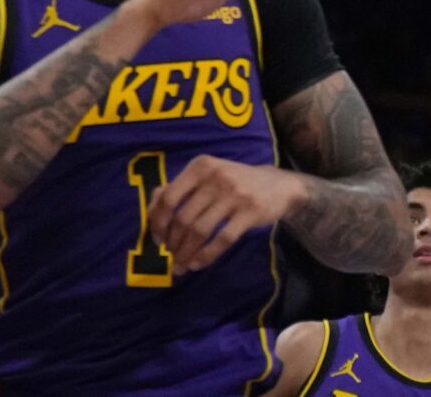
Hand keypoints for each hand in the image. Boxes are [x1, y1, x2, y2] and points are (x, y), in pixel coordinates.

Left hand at [148, 156, 302, 275]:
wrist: (278, 185)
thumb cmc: (235, 182)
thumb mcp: (207, 175)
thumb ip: (179, 188)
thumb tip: (152, 210)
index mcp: (201, 166)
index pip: (168, 197)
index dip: (158, 222)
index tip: (157, 239)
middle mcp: (217, 176)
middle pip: (183, 218)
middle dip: (172, 243)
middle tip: (171, 255)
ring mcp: (235, 194)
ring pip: (200, 231)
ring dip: (185, 253)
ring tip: (181, 265)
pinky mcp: (250, 212)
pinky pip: (222, 239)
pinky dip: (206, 256)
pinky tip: (198, 264)